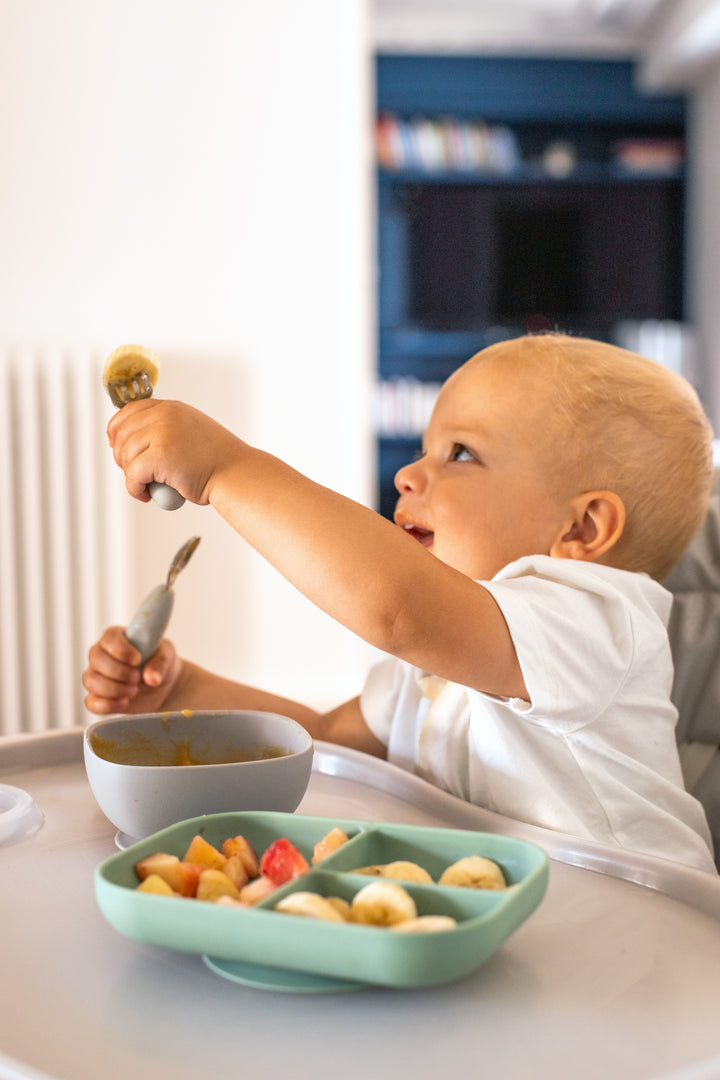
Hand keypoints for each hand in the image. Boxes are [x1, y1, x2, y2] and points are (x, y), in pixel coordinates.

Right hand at [82, 626, 181, 714]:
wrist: (161, 686)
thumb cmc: (159, 662)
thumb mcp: (167, 656)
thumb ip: (160, 663)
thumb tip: (151, 678)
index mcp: (116, 637)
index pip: (109, 639)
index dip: (122, 650)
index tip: (137, 660)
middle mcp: (101, 654)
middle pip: (96, 659)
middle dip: (119, 672)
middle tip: (137, 677)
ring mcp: (96, 676)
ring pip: (91, 681)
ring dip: (115, 689)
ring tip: (134, 690)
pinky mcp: (97, 697)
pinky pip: (92, 702)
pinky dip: (109, 704)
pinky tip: (125, 702)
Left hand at [107, 398, 242, 505]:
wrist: (236, 473)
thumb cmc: (217, 460)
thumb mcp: (190, 430)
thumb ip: (165, 427)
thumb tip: (133, 439)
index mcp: (171, 408)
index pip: (129, 412)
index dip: (117, 431)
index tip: (118, 446)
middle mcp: (165, 416)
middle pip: (122, 435)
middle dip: (123, 458)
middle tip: (137, 473)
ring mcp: (162, 434)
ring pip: (125, 456)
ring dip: (131, 475)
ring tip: (147, 484)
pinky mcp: (160, 457)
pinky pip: (132, 475)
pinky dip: (135, 489)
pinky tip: (147, 495)